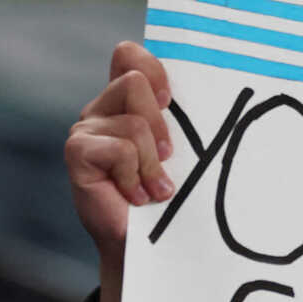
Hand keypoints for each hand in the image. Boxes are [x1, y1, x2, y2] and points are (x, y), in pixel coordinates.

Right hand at [64, 41, 176, 301]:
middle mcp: (101, 109)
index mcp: (125, 102)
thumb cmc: (167, 198)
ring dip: (152, 162)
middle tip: (168, 159)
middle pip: (133, 82)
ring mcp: (85, 128)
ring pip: (134, 123)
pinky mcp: (78, 151)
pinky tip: (136, 197)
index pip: (127, 55)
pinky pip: (119, 149)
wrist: (146, 246)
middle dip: (160, 125)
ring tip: (154, 189)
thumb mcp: (180, 152)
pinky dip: (135, 177)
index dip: (151, 67)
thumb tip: (225, 97)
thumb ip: (181, 121)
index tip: (170, 100)